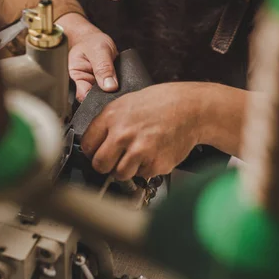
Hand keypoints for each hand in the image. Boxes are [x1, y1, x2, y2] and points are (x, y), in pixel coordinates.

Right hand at [68, 31, 118, 100]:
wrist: (96, 38)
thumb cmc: (91, 41)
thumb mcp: (98, 49)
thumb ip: (103, 67)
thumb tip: (109, 86)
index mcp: (75, 76)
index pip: (83, 95)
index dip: (95, 97)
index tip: (107, 92)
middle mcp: (85, 83)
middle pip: (95, 98)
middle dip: (106, 95)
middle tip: (115, 87)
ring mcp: (97, 85)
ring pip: (106, 95)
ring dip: (114, 91)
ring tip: (118, 81)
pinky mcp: (107, 84)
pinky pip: (113, 89)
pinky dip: (119, 87)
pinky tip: (122, 82)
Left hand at [82, 82, 202, 179]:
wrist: (190, 108)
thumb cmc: (162, 103)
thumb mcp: (127, 103)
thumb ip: (109, 122)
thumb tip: (95, 142)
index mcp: (112, 117)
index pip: (87, 145)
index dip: (92, 151)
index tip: (98, 152)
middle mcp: (123, 134)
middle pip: (100, 165)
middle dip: (106, 165)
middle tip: (115, 159)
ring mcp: (139, 150)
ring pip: (120, 174)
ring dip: (127, 169)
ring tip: (138, 155)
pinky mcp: (155, 164)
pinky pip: (143, 175)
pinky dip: (147, 168)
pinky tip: (154, 152)